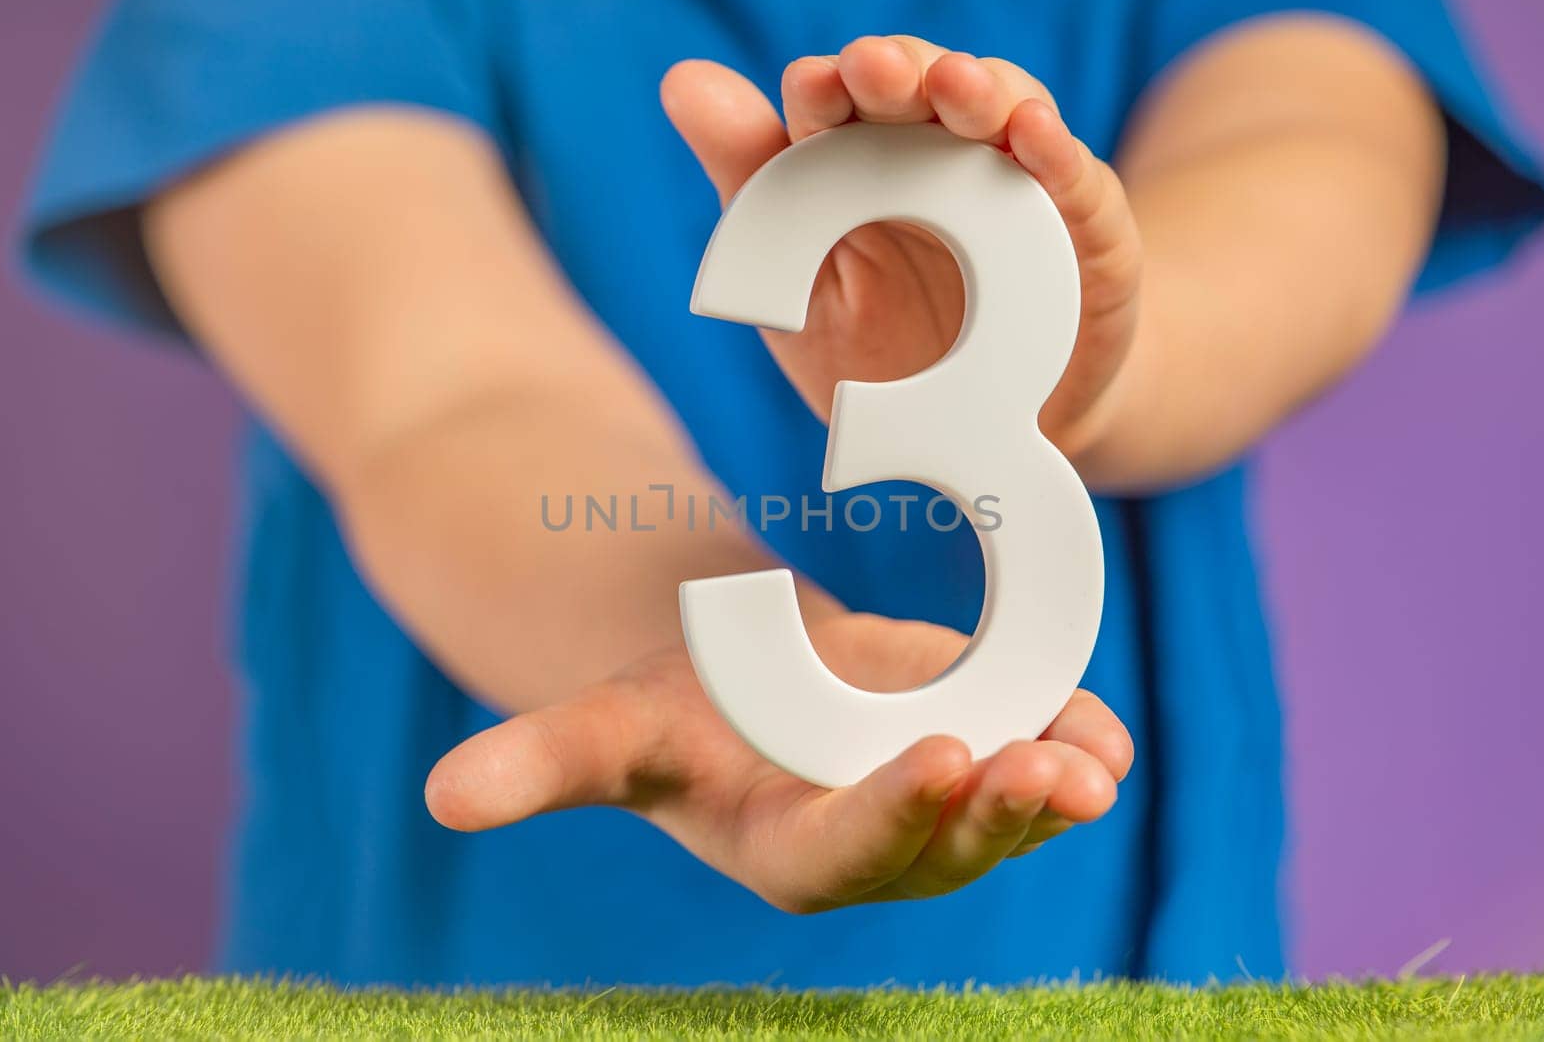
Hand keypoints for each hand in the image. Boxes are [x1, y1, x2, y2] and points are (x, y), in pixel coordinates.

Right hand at [426, 612, 1130, 911]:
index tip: (938, 760)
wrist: (747, 687)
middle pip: (940, 847)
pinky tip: (1104, 729)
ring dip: (1051, 793)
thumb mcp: (605, 727)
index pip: (838, 854)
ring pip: (1002, 815)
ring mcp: (934, 804)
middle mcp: (873, 843)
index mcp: (782, 849)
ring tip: (1093, 767)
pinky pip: (1035, 755)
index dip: (887, 817)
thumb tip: (440, 797)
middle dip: (991, 817)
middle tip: (1046, 777)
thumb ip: (537, 765)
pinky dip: (1075, 740)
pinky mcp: (978, 750)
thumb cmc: (670, 714)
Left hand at [661, 36, 1141, 464]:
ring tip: (952, 88)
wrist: (995, 438)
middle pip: (919, 90)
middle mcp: (942, 158)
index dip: (824, 91)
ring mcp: (1019, 185)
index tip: (810, 94)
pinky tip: (1029, 133)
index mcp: (863, 167)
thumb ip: (754, 190)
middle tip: (871, 72)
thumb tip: (683, 79)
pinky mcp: (1086, 230)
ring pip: (1002, 110)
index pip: (840, 106)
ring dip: (977, 90)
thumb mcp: (805, 289)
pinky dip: (1056, 151)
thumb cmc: (893, 358)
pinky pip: (1077, 180)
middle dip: (895, 72)